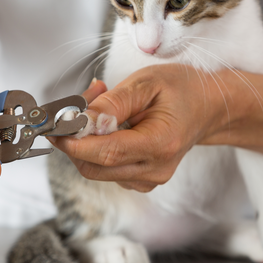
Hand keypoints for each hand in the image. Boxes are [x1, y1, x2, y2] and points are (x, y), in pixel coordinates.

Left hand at [51, 64, 255, 191]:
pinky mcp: (141, 179)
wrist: (208, 107)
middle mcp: (155, 169)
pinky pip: (107, 169)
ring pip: (97, 170)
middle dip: (74, 140)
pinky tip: (108, 124)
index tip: (54, 125)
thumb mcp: (147, 82)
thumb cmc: (182, 89)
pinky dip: (97, 148)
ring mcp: (149, 179)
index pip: (106, 153)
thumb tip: (82, 121)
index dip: (74, 142)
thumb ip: (113, 103)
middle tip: (74, 107)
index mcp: (160, 144)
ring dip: (86, 142)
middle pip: (95, 168)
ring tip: (99, 106)